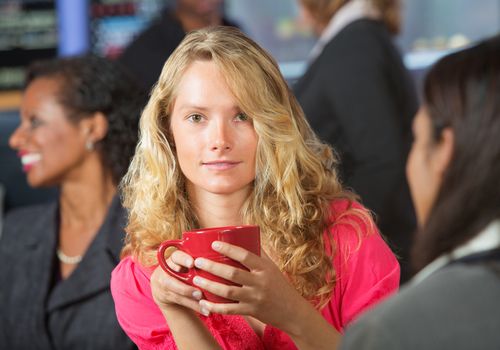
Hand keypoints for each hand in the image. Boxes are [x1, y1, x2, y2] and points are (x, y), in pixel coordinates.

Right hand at [151, 250, 207, 314]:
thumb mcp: (188, 262)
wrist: (165, 285)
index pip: (176, 257)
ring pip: (177, 295)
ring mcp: (163, 286)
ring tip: (205, 305)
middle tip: (199, 294)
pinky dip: (195, 307)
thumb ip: (199, 261)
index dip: (183, 260)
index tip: (192, 264)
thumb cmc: (184, 269)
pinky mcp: (166, 298)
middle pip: (171, 281)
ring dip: (192, 301)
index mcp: (172, 259)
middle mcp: (164, 272)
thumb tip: (223, 257)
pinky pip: (181, 303)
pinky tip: (206, 311)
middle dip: (186, 289)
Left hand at [191, 241, 308, 332]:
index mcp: (264, 268)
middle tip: (197, 262)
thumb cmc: (280, 286)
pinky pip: (230, 310)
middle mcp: (259, 282)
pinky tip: (204, 304)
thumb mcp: (272, 268)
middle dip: (213, 267)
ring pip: (228, 292)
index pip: (245, 255)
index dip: (229, 249)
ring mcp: (255, 298)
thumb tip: (246, 236)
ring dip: (210, 286)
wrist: (293, 312)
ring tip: (196, 280)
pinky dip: (216, 307)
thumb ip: (259, 255)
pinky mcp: (251, 311)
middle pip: (232, 273)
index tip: (213, 244)